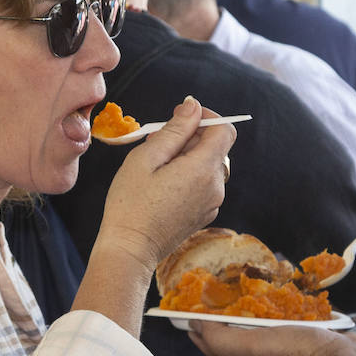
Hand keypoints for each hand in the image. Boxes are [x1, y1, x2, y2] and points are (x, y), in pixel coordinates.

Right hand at [98, 96, 235, 270]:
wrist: (130, 250)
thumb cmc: (130, 203)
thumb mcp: (147, 158)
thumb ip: (175, 129)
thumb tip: (193, 105)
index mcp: (203, 169)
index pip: (225, 130)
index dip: (207, 116)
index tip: (183, 116)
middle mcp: (215, 187)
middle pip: (215, 147)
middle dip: (190, 137)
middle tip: (157, 141)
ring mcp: (212, 203)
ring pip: (208, 165)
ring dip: (188, 156)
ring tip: (156, 165)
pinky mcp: (205, 214)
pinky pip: (203, 184)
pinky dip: (188, 175)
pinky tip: (162, 184)